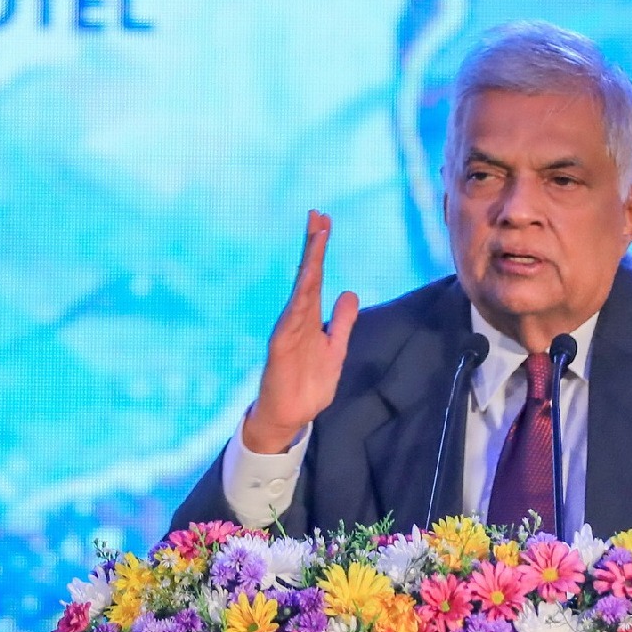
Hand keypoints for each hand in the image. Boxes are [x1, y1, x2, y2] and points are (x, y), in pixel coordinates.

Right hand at [242, 210, 359, 452]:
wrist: (291, 416)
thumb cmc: (309, 383)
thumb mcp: (335, 349)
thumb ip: (343, 323)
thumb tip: (350, 293)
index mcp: (312, 317)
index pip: (317, 277)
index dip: (320, 250)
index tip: (325, 222)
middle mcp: (298, 318)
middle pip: (307, 275)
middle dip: (313, 246)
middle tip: (318, 216)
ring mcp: (288, 330)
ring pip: (301, 291)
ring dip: (309, 265)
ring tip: (316, 239)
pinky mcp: (281, 346)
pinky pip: (291, 320)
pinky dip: (299, 301)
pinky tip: (306, 283)